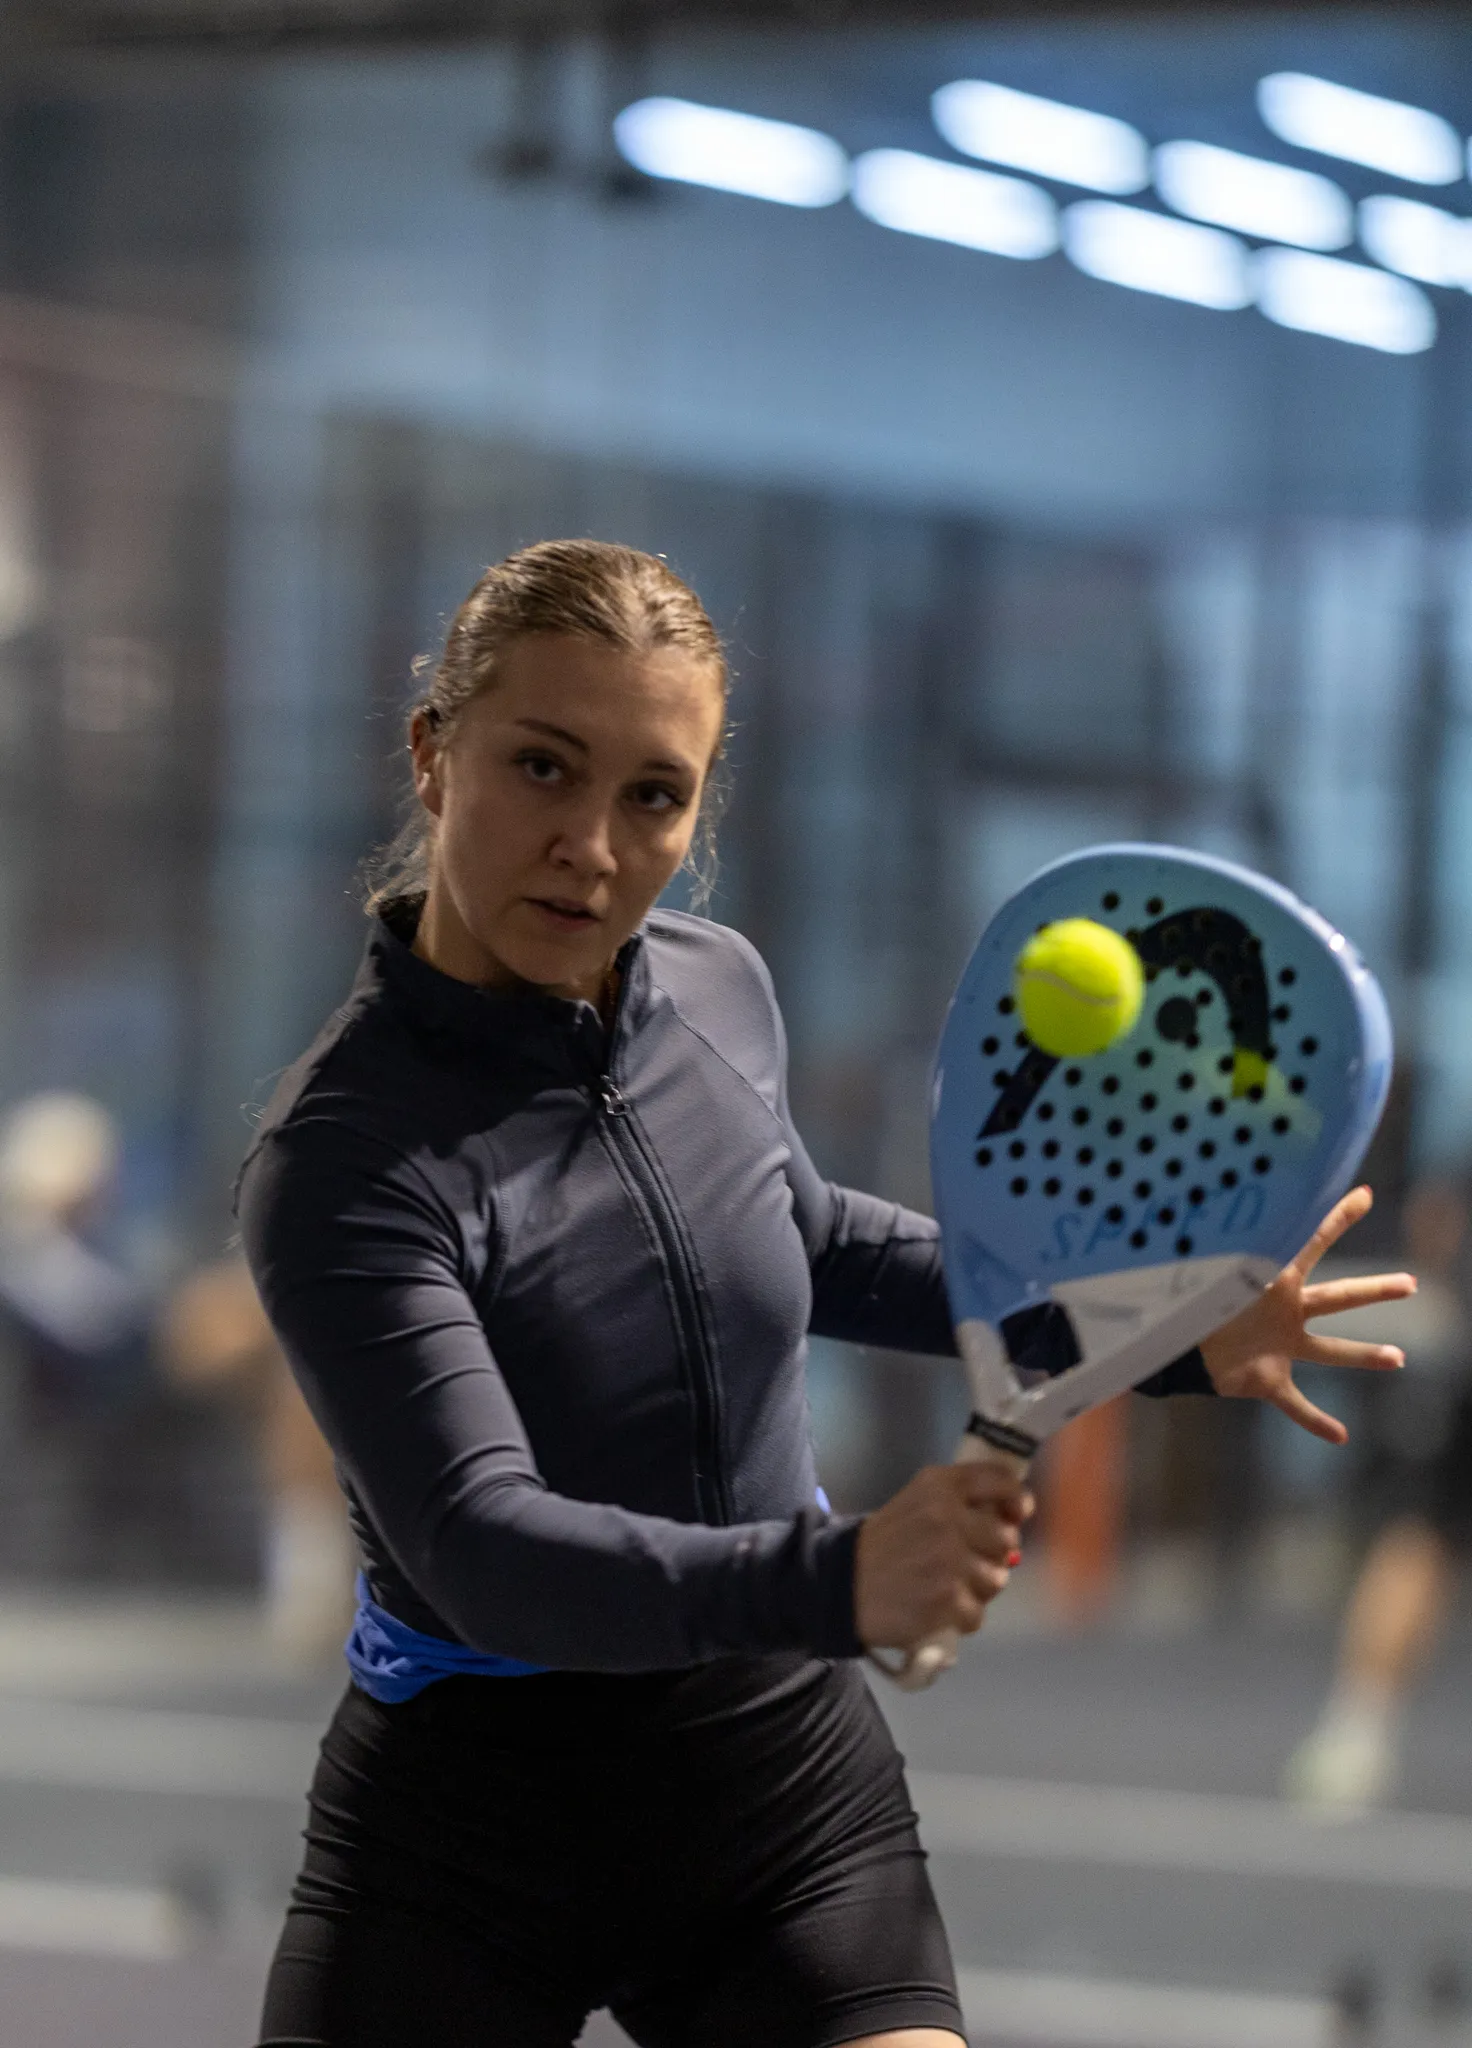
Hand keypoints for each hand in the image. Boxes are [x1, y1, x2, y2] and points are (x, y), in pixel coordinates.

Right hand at [854, 1462, 1033, 1652]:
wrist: (842, 1583)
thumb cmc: (886, 1542)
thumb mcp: (918, 1501)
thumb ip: (963, 1499)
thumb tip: (1016, 1514)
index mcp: (940, 1486)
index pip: (1001, 1481)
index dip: (1016, 1499)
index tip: (1015, 1513)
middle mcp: (948, 1517)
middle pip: (1006, 1539)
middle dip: (991, 1554)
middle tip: (965, 1561)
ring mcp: (949, 1560)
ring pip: (997, 1579)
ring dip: (977, 1589)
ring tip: (948, 1586)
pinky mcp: (947, 1600)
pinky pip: (978, 1613)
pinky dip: (961, 1616)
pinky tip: (939, 1608)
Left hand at [1199, 1185, 1413, 1443]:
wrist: (1162, 1343)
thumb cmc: (1179, 1297)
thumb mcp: (1201, 1269)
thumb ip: (1209, 1242)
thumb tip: (1191, 1194)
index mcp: (1272, 1280)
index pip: (1310, 1243)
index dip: (1336, 1218)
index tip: (1364, 1194)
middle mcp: (1285, 1311)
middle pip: (1340, 1297)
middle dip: (1375, 1290)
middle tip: (1410, 1283)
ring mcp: (1280, 1347)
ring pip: (1331, 1352)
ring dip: (1364, 1355)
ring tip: (1398, 1357)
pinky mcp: (1266, 1380)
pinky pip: (1296, 1404)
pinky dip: (1316, 1420)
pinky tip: (1340, 1435)